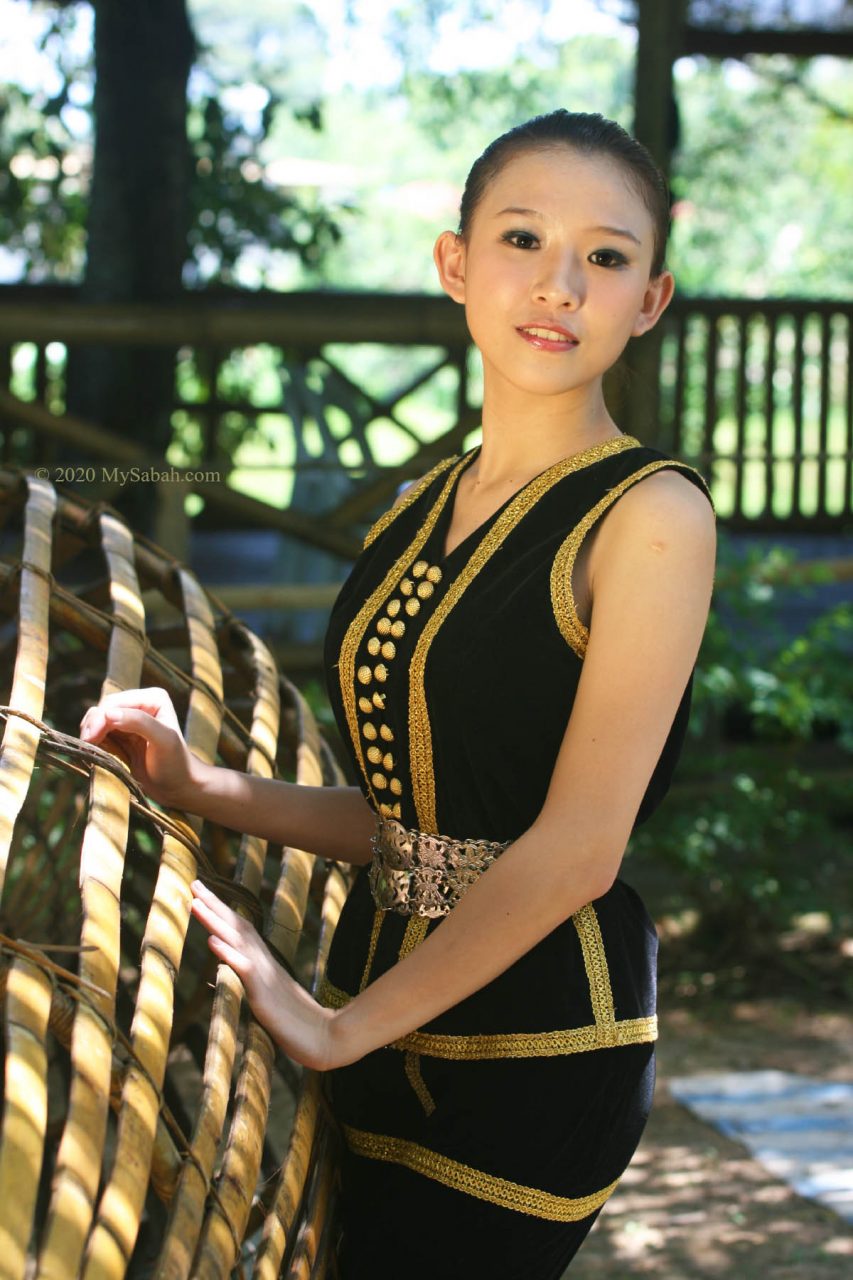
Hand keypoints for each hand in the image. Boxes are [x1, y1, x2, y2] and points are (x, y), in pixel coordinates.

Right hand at [79, 686, 199, 809]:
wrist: (178, 787)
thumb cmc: (176, 764)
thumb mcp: (163, 741)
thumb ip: (140, 723)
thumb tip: (109, 714)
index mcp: (153, 698)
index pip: (115, 702)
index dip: (100, 718)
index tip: (90, 738)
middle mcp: (140, 704)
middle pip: (103, 709)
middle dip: (92, 726)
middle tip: (86, 745)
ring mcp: (128, 720)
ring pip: (97, 720)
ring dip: (89, 733)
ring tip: (89, 749)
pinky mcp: (120, 736)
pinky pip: (99, 733)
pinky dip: (92, 740)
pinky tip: (93, 751)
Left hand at [190, 880, 350, 1070]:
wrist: (325, 1038)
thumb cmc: (299, 1023)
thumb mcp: (272, 998)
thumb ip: (258, 982)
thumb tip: (244, 972)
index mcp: (265, 962)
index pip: (241, 929)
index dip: (223, 910)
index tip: (203, 894)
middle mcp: (264, 961)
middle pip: (238, 926)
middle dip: (214, 904)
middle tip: (194, 882)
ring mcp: (264, 974)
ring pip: (238, 940)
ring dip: (215, 920)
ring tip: (195, 902)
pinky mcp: (264, 992)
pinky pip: (244, 968)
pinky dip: (227, 952)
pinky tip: (211, 941)